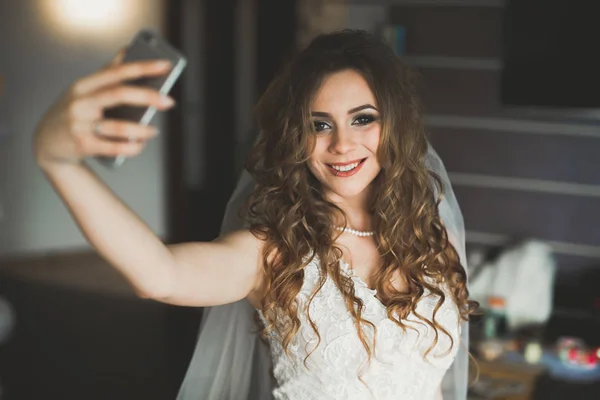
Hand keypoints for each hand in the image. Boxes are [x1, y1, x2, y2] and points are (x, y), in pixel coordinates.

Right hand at [33, 50, 174, 169]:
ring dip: (142, 130)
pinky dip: (132, 147)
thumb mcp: (83, 90)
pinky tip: (140, 144)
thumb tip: (128, 51)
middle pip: (119, 95)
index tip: (165, 65)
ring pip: (119, 127)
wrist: (46, 143)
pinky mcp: (83, 145)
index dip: (142, 67)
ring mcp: (80, 124)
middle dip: (148, 97)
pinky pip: (115, 147)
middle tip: (169, 101)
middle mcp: (80, 102)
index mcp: (84, 85)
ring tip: (154, 131)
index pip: (117, 72)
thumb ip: (106, 73)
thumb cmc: (72, 113)